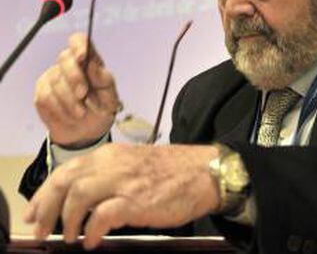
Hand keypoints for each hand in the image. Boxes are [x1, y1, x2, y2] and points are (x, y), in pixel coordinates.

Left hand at [24, 143, 220, 248]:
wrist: (202, 171)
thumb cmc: (168, 171)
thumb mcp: (131, 165)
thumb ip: (107, 175)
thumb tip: (80, 199)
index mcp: (108, 155)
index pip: (65, 170)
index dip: (44, 193)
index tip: (33, 211)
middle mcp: (111, 164)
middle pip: (65, 181)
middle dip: (46, 207)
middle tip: (41, 230)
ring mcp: (124, 181)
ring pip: (78, 195)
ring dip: (67, 220)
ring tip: (68, 238)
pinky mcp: (136, 200)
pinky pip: (103, 215)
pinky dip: (92, 230)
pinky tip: (92, 241)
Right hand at [34, 32, 119, 146]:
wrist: (85, 134)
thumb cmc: (100, 109)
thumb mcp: (110, 97)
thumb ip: (104, 80)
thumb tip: (93, 65)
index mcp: (89, 60)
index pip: (79, 40)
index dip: (79, 45)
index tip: (83, 57)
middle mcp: (69, 64)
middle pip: (64, 57)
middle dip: (74, 78)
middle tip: (83, 95)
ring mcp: (53, 76)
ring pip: (56, 81)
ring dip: (70, 101)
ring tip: (80, 114)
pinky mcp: (42, 91)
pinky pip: (46, 96)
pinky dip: (60, 109)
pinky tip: (69, 116)